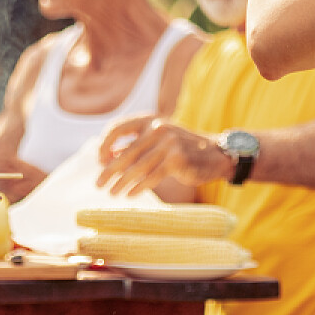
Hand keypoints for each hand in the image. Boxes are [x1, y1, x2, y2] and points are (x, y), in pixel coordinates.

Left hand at [97, 114, 230, 195]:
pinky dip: (139, 186)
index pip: (118, 128)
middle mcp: (158, 128)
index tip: (99, 160)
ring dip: (122, 182)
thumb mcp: (159, 139)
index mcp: (150, 120)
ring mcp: (169, 144)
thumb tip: (107, 157)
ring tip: (112, 193)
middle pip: (126, 152)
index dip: (105, 144)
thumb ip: (136, 145)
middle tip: (99, 183)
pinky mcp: (177, 160)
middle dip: (109, 170)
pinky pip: (152, 176)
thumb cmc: (182, 148)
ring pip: (137, 166)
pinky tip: (130, 194)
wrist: (216, 154)